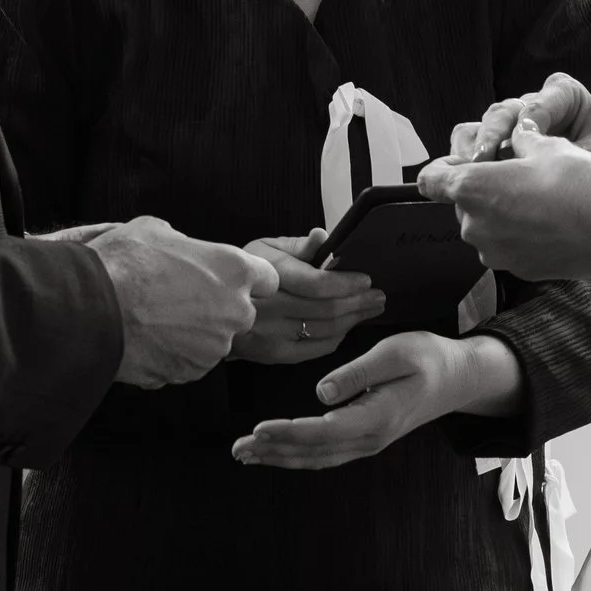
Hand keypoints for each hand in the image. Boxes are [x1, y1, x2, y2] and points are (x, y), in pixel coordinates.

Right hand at [85, 216, 277, 388]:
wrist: (93, 309)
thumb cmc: (123, 264)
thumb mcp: (156, 231)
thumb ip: (185, 245)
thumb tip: (182, 251)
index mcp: (234, 270)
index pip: (268, 278)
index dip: (248, 278)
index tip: (230, 280)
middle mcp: (234, 311)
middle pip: (241, 313)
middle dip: (218, 308)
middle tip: (181, 299)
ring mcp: (214, 347)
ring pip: (214, 340)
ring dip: (194, 333)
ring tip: (157, 319)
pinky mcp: (191, 372)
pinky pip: (190, 362)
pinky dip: (174, 354)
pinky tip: (149, 339)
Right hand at [228, 230, 387, 366]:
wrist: (213, 311)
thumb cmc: (244, 277)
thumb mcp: (263, 249)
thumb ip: (297, 245)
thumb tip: (322, 236)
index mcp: (266, 275)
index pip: (316, 284)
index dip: (346, 283)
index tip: (365, 279)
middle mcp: (267, 308)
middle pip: (326, 309)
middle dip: (359, 302)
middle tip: (377, 295)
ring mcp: (270, 335)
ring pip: (325, 330)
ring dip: (354, 319)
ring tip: (370, 308)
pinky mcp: (274, 354)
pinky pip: (316, 347)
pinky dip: (338, 337)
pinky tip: (349, 326)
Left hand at [232, 328, 521, 469]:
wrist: (458, 378)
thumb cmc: (428, 358)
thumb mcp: (396, 353)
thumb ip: (359, 373)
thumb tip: (321, 392)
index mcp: (375, 417)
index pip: (323, 431)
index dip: (289, 432)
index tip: (258, 428)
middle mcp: (369, 438)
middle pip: (314, 451)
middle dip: (274, 451)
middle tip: (238, 448)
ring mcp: (367, 442)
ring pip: (317, 458)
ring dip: (280, 457)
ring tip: (246, 454)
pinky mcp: (365, 438)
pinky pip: (325, 454)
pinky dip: (297, 455)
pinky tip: (276, 451)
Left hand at [419, 120, 590, 281]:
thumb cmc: (577, 180)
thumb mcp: (544, 144)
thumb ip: (518, 140)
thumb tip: (513, 135)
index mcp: (471, 188)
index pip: (429, 180)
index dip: (443, 168)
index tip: (460, 163)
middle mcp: (474, 226)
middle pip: (462, 204)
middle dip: (482, 191)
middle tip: (517, 178)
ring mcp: (495, 254)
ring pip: (486, 228)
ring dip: (501, 215)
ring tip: (538, 202)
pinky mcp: (517, 272)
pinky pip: (508, 248)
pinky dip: (520, 237)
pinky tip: (549, 224)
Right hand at [451, 72, 590, 177]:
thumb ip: (568, 156)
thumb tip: (530, 166)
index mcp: (563, 94)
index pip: (531, 104)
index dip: (519, 125)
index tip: (518, 145)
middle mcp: (537, 106)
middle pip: (499, 114)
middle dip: (488, 136)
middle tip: (481, 160)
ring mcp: (521, 128)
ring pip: (483, 129)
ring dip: (474, 150)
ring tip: (469, 173)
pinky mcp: (510, 151)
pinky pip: (482, 153)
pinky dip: (473, 168)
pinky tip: (469, 187)